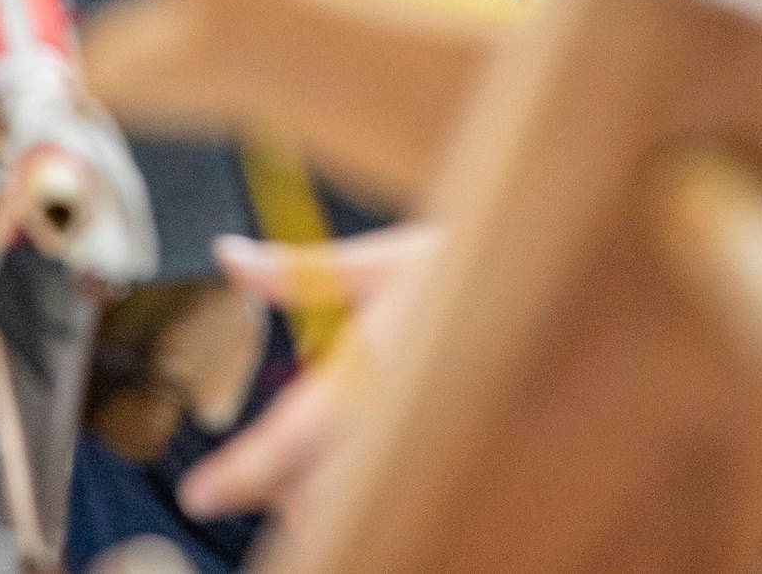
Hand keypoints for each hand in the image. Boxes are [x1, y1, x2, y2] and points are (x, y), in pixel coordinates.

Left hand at [174, 226, 441, 520]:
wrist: (560, 282)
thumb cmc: (470, 267)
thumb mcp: (383, 259)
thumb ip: (299, 271)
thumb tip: (229, 255)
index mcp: (370, 368)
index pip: (288, 437)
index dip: (239, 474)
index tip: (200, 494)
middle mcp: (397, 418)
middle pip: (319, 493)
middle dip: (283, 496)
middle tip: (257, 483)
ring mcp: (432, 447)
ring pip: (360, 506)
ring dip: (327, 503)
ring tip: (308, 488)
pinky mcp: (462, 463)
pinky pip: (404, 502)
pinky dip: (374, 500)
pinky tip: (368, 481)